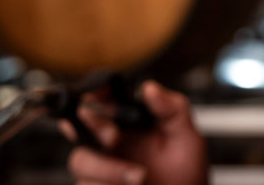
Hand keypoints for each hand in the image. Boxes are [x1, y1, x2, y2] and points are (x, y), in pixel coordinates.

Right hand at [59, 80, 207, 184]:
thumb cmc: (185, 172)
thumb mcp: (185, 136)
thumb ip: (171, 108)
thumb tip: (150, 87)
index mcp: (127, 124)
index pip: (100, 102)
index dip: (92, 95)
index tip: (96, 96)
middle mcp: (110, 144)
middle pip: (78, 129)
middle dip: (92, 130)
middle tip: (113, 136)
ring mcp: (102, 169)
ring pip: (81, 161)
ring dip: (109, 169)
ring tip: (140, 176)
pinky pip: (86, 184)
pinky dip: (108, 184)